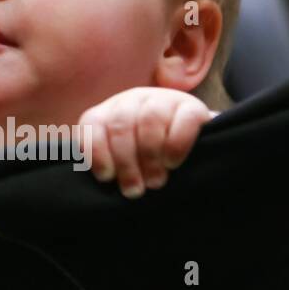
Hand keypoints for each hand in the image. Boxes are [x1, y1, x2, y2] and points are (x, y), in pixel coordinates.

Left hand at [78, 88, 214, 198]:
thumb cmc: (151, 159)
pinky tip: (172, 163)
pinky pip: (184, 120)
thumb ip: (110, 163)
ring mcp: (164, 99)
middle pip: (120, 124)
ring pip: (149, 119)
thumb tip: (103, 179)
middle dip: (125, 162)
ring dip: (149, 155)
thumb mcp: (126, 159)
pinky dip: (176, 145)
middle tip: (134, 190)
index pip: (93, 122)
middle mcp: (134, 99)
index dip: (96, 151)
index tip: (106, 177)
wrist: (194, 144)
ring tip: (154, 181)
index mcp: (112, 110)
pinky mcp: (193, 107)